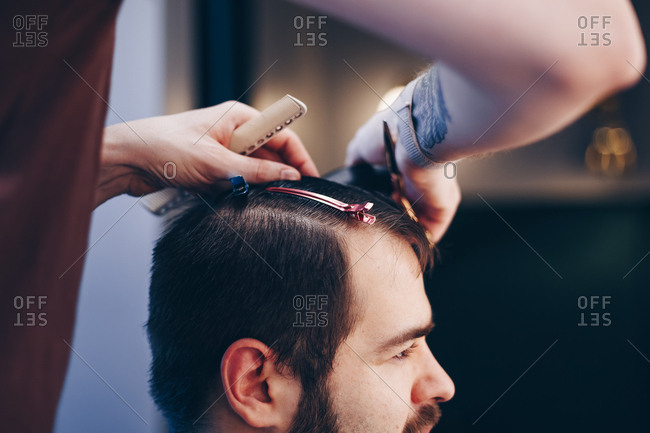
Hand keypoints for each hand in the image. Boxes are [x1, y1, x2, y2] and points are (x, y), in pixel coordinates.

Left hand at [96, 101, 318, 206]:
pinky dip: (238, 190)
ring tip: (257, 197)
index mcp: (239, 118)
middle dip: (278, 174)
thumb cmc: (164, 146)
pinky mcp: (212, 167)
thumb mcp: (217, 162)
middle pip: (270, 154)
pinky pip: (236, 180)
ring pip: (253, 170)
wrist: (127, 160)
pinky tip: (233, 197)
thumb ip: (257, 171)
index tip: (310, 178)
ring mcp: (223, 150)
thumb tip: (289, 176)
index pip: (283, 135)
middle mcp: (233, 131)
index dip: (299, 157)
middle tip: (288, 195)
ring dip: (255, 184)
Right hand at [346, 105, 459, 242]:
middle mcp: (420, 177)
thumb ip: (356, 160)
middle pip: (404, 206)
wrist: (414, 136)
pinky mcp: (444, 205)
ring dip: (401, 230)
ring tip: (384, 238)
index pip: (391, 187)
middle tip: (373, 228)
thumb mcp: (361, 145)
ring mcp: (433, 192)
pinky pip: (432, 229)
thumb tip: (350, 171)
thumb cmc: (389, 133)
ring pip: (417, 219)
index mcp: (402, 162)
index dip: (378, 199)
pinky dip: (418, 238)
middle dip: (389, 218)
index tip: (365, 211)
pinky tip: (403, 244)